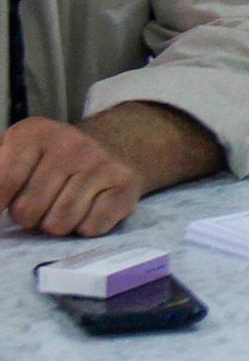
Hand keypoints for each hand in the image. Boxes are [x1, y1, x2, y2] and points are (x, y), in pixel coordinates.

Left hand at [0, 117, 140, 236]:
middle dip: (29, 217)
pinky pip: (91, 228)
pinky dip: (85, 228)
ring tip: (62, 207)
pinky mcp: (125, 184)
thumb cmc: (48, 162)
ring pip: (59, 224)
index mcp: (34, 132)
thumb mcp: (11, 154)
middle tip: (40, 204)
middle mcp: (71, 142)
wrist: (111, 150)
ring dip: (56, 225)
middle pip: (28, 210)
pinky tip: (88, 209)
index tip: (4, 205)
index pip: (3, 182)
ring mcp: (101, 162)